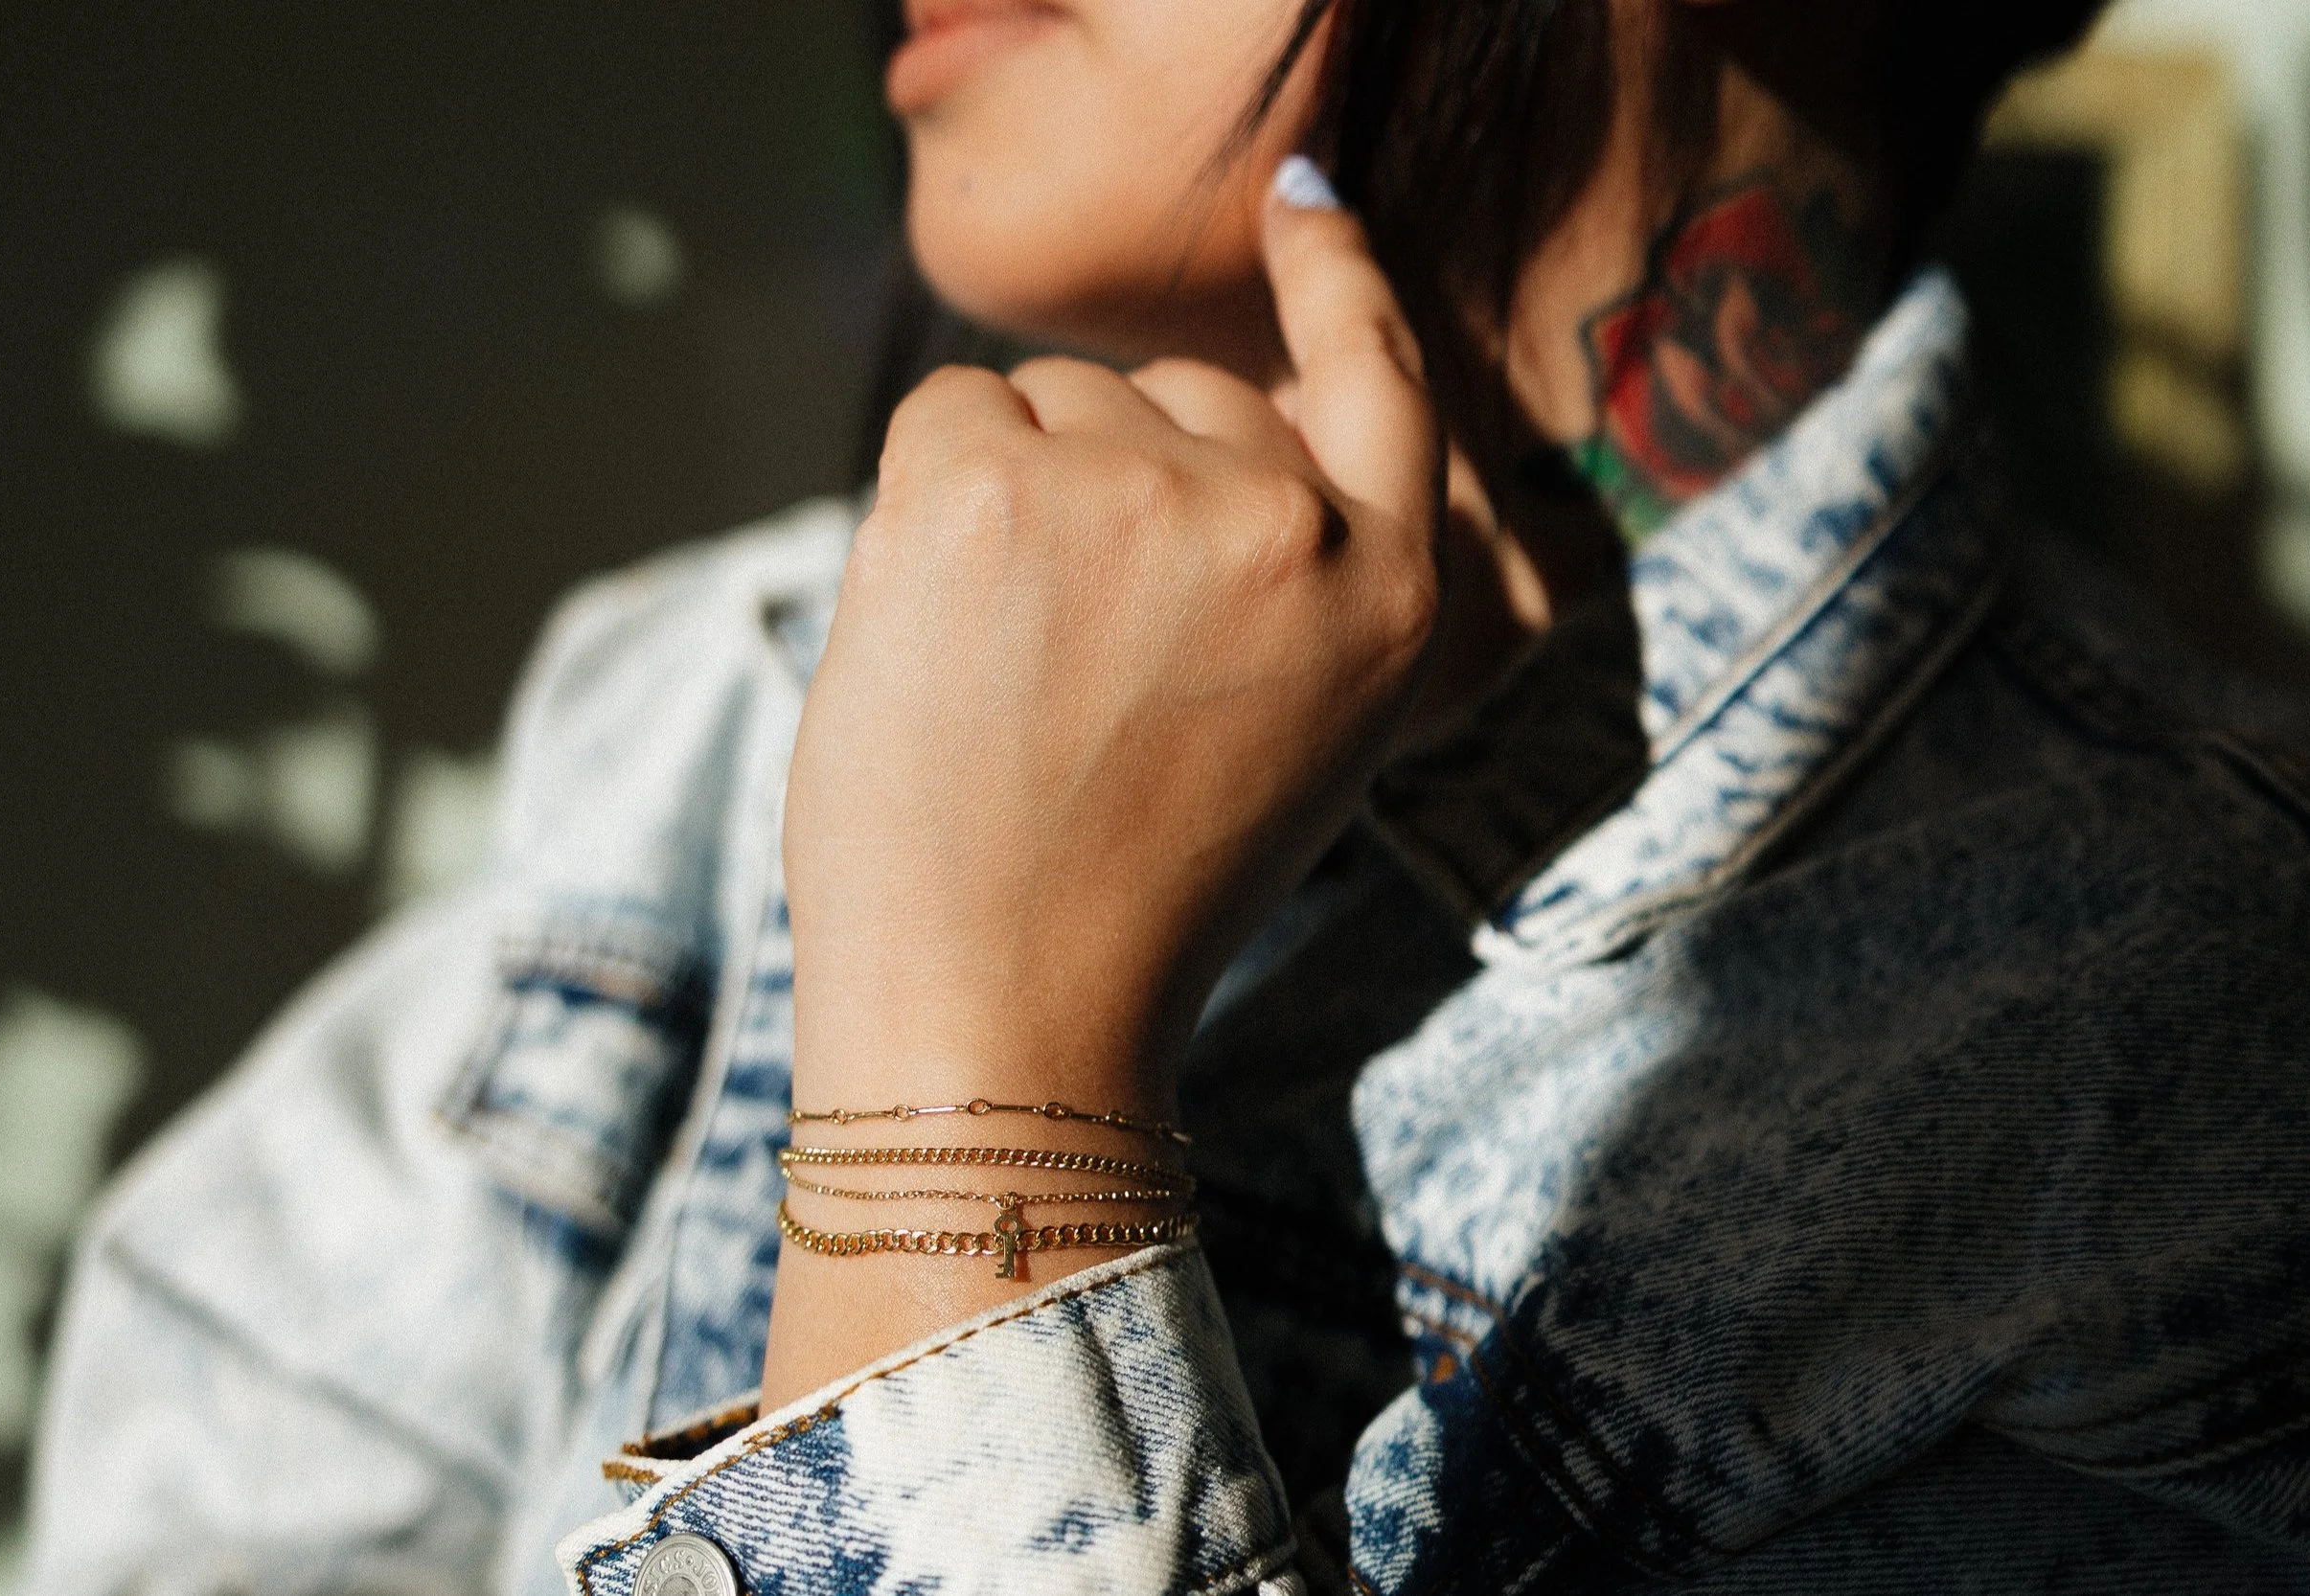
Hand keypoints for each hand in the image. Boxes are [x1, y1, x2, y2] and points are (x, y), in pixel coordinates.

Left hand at [784, 174, 1441, 1118]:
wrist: (1005, 1016)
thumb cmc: (1128, 894)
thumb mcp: (1294, 735)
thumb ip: (1289, 575)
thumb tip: (1195, 419)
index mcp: (1389, 598)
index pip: (1382, 380)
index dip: (1337, 280)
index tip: (1302, 200)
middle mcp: (1289, 526)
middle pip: (1180, 393)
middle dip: (1114, 478)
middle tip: (1070, 662)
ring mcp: (1143, 496)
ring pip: (1052, 400)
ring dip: (1012, 499)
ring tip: (1007, 675)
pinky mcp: (994, 490)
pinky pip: (946, 413)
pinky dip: (921, 502)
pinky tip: (938, 633)